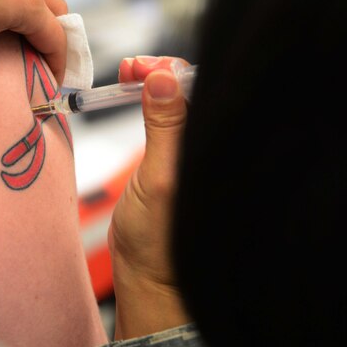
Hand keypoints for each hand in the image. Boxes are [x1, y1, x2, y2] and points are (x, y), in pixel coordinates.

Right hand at [109, 56, 191, 339]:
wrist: (147, 277)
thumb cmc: (157, 243)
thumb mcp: (158, 180)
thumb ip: (165, 126)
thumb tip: (164, 78)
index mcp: (219, 152)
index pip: (206, 92)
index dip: (174, 72)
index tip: (143, 69)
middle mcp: (214, 150)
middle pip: (195, 91)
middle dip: (162, 73)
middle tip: (130, 70)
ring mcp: (197, 153)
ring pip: (181, 101)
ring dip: (154, 84)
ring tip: (128, 76)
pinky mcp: (180, 158)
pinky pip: (171, 116)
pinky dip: (152, 100)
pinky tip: (136, 91)